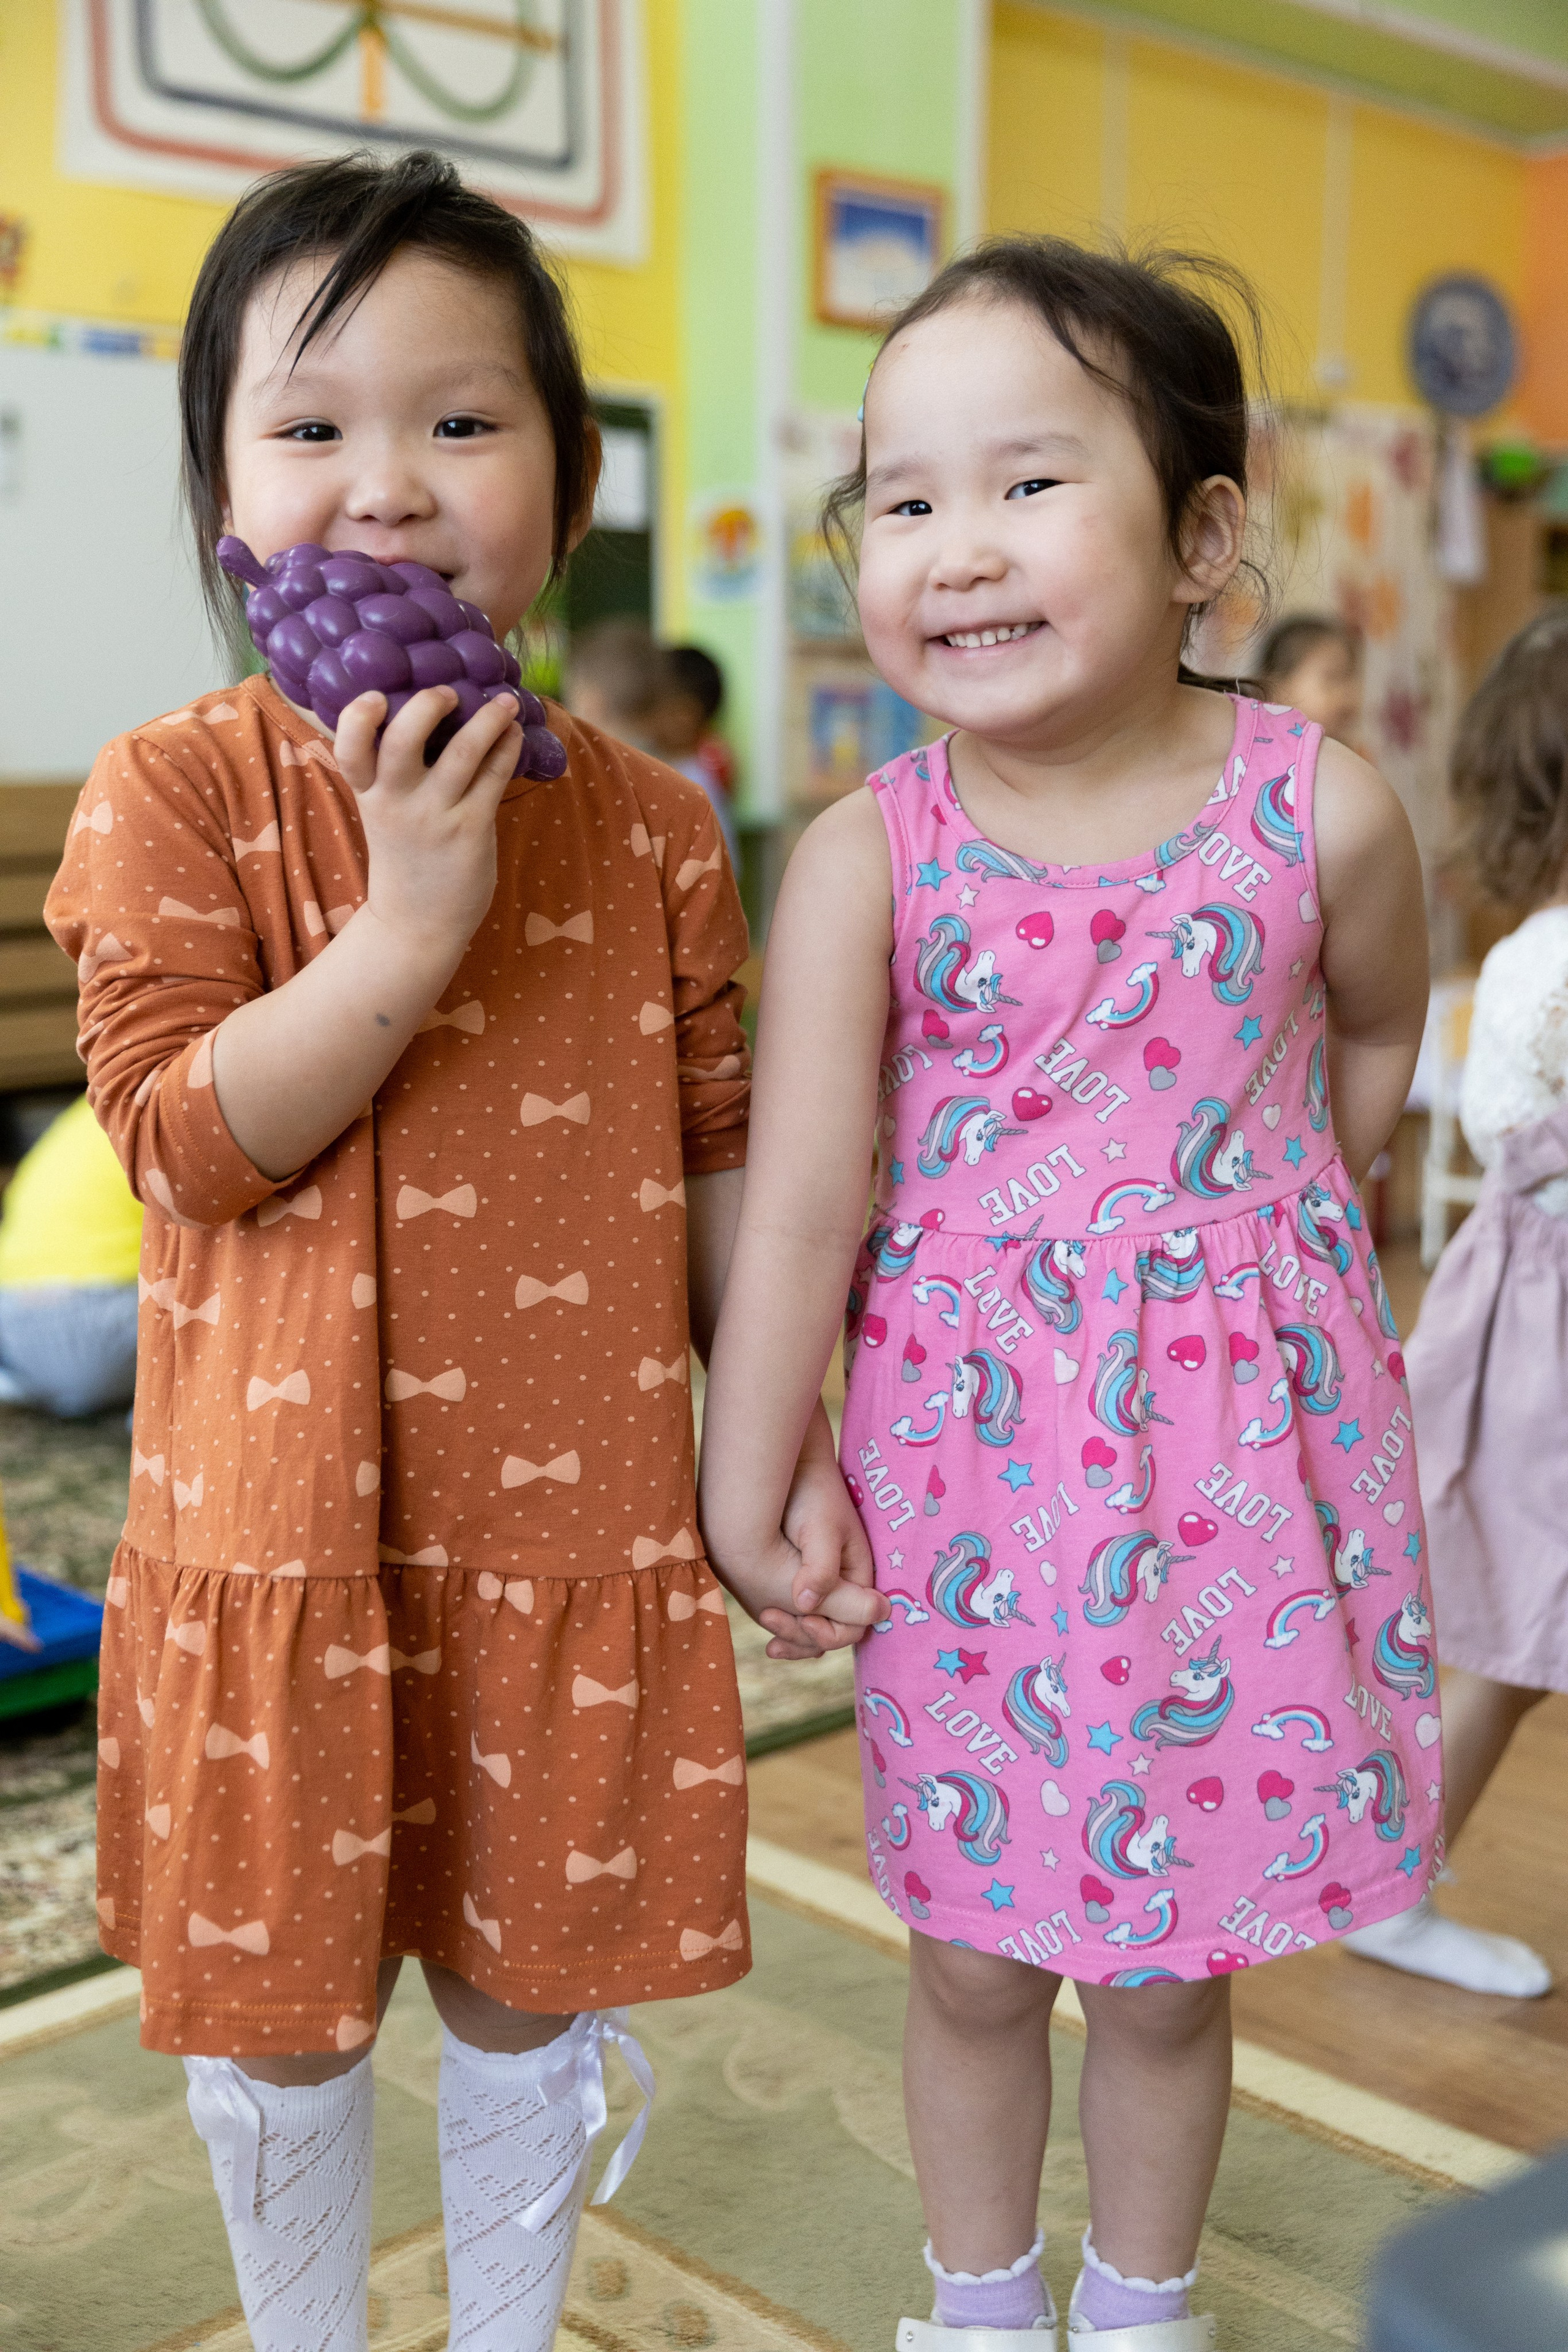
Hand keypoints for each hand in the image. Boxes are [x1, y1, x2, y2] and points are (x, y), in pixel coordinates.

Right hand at [335, 686, 521, 956]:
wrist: (418, 924)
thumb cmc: (405, 857)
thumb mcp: (382, 812)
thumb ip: (390, 771)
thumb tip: (425, 709)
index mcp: (369, 794)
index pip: (349, 749)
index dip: (357, 718)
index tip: (377, 696)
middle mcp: (397, 802)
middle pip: (402, 741)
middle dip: (428, 705)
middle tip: (448, 691)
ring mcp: (436, 817)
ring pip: (462, 753)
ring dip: (487, 719)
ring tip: (506, 701)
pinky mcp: (471, 830)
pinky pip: (493, 777)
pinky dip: (507, 748)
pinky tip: (515, 733)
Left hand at [713, 1450, 885, 1660]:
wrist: (793, 1467)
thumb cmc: (810, 1493)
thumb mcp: (821, 1529)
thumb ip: (821, 1570)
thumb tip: (807, 1605)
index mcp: (858, 1574)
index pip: (854, 1623)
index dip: (829, 1631)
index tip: (803, 1620)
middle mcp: (843, 1584)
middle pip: (832, 1631)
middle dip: (805, 1639)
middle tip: (772, 1634)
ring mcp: (823, 1585)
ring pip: (814, 1628)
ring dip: (794, 1639)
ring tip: (771, 1645)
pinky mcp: (801, 1582)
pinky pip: (800, 1617)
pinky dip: (788, 1628)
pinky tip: (769, 1627)